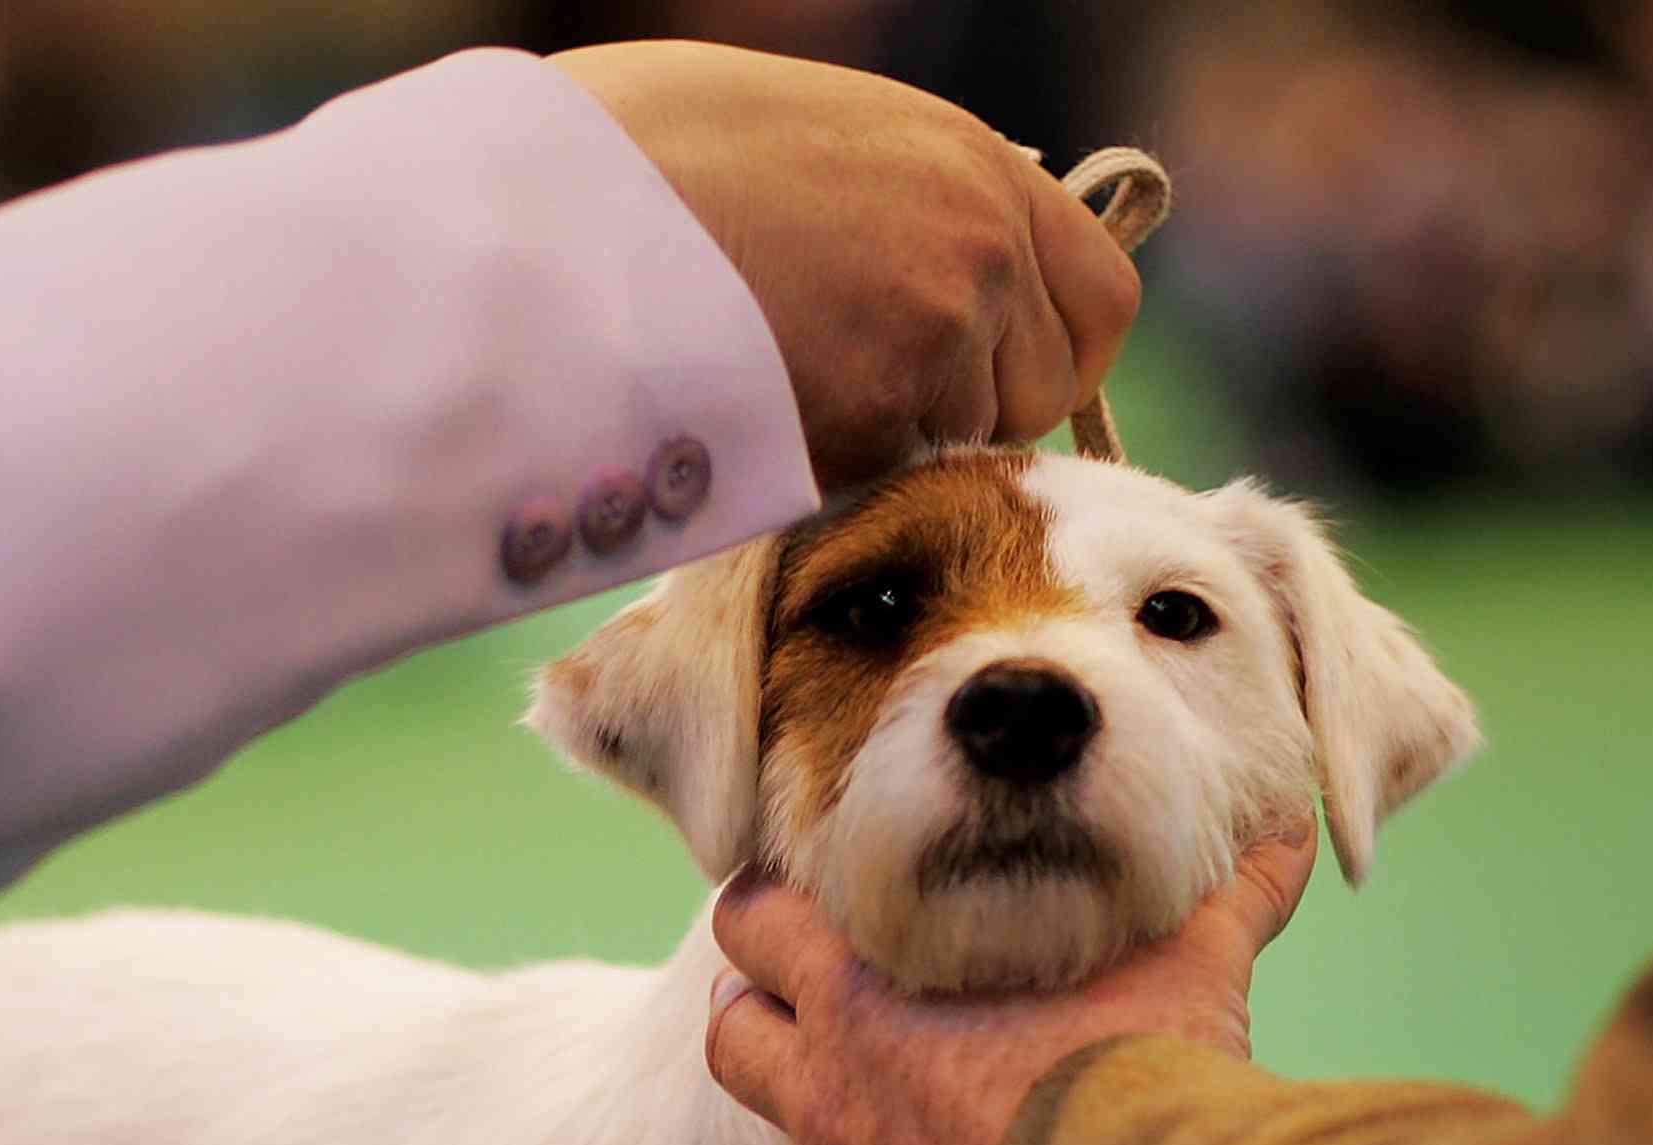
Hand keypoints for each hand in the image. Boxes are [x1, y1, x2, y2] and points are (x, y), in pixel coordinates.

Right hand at [553, 43, 1141, 486]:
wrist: (553, 206)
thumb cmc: (643, 160)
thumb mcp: (811, 145)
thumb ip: (900, 210)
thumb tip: (923, 278)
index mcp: (972, 165)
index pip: (1099, 304)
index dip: (1045, 358)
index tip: (988, 382)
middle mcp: (978, 251)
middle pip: (1030, 403)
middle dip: (958, 418)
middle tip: (848, 397)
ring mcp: (932, 343)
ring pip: (947, 456)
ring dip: (878, 451)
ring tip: (771, 387)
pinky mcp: (870, 425)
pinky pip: (873, 491)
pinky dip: (820, 479)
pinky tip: (746, 414)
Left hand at [706, 829, 1312, 1144]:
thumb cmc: (1144, 1078)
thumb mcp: (1191, 967)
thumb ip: (1226, 897)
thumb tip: (1291, 834)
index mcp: (867, 1000)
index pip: (757, 925)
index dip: (763, 915)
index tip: (784, 910)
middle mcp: (832, 1107)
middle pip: (733, 1049)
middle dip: (757, 1033)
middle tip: (798, 1026)